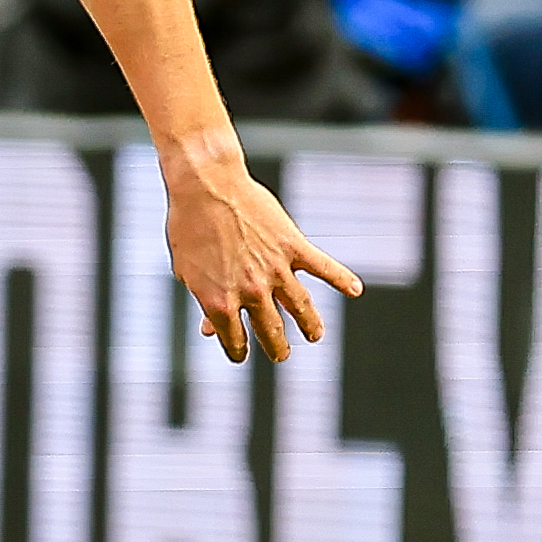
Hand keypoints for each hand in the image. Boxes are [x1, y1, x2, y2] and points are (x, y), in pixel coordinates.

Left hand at [160, 139, 365, 362]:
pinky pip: (323, 268)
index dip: (237, 351)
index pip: (234, 340)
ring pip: (301, 308)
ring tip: (314, 336)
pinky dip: (342, 278)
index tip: (240, 354)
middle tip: (281, 355)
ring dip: (310, 326)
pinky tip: (355, 290)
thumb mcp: (186, 269)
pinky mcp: (293, 246)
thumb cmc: (188, 226)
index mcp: (219, 302)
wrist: (206, 186)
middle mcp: (251, 292)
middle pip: (271, 331)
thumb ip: (202, 299)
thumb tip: (209, 328)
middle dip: (276, 347)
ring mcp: (275, 270)